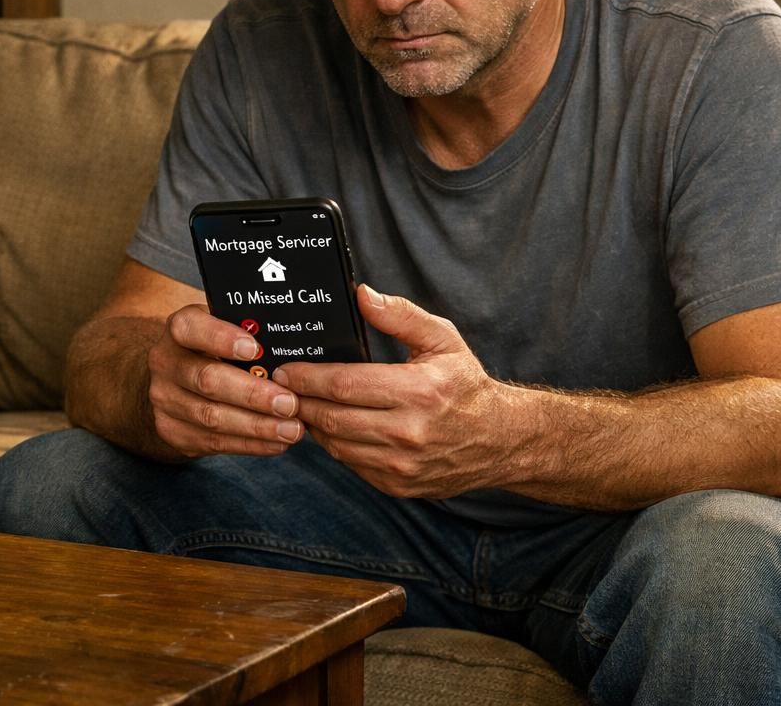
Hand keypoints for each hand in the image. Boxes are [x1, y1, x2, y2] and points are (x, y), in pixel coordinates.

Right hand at [147, 304, 305, 457]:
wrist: (176, 383)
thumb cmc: (215, 350)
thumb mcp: (224, 330)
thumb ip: (248, 332)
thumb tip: (291, 342)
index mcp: (179, 329)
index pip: (191, 328)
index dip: (221, 337)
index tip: (255, 349)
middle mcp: (165, 363)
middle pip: (207, 379)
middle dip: (252, 394)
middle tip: (289, 403)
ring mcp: (165, 400)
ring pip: (211, 416)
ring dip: (256, 426)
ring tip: (291, 428)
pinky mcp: (172, 430)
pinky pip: (213, 441)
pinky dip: (249, 444)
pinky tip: (275, 443)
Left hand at [273, 285, 502, 497]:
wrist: (500, 440)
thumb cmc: (465, 385)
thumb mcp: (442, 339)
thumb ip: (400, 315)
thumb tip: (361, 295)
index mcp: (418, 391)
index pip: (344, 385)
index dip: (307, 377)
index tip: (284, 369)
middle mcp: (408, 432)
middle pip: (332, 418)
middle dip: (300, 401)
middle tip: (280, 388)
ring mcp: (402, 465)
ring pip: (335, 445)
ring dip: (312, 425)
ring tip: (301, 405)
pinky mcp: (397, 485)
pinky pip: (350, 464)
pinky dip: (334, 445)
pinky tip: (330, 426)